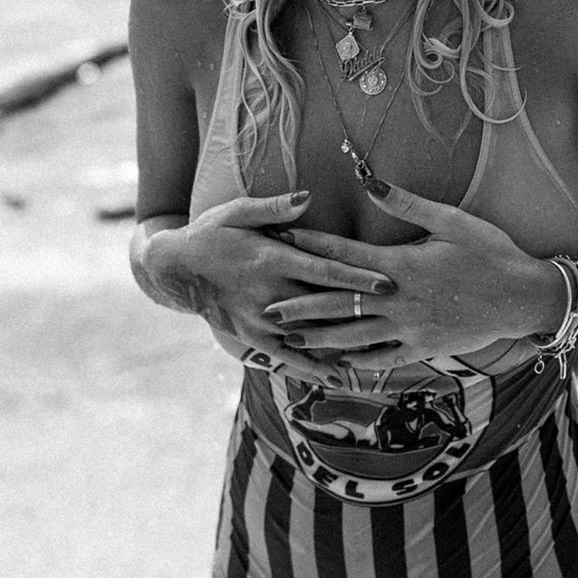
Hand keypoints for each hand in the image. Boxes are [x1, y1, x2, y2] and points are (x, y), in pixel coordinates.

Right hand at [149, 191, 396, 383]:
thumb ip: (274, 209)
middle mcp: (270, 293)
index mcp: (272, 258)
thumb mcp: (237, 211)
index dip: (357, 278)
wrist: (176, 269)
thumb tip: (307, 199)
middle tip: (401, 318)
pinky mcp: (250, 338)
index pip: (324, 270)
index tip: (389, 283)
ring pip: (311, 335)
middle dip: (363, 312)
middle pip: (325, 306)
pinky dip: (314, 367)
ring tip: (384, 353)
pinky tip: (338, 378)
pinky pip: (286, 356)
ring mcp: (260, 319)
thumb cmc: (212, 233)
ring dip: (346, 344)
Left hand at [261, 179, 563, 370]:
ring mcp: (409, 329)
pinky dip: (358, 362)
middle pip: (339, 302)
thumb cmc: (490, 253)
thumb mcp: (452, 220)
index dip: (310, 246)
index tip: (281, 240)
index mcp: (401, 264)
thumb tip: (370, 181)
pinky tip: (336, 364)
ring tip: (289, 339)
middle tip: (267, 306)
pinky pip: (383, 359)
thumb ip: (407, 203)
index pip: (345, 254)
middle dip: (300, 303)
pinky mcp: (423, 348)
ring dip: (319, 337)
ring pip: (354, 336)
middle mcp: (399, 300)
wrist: (523, 297)